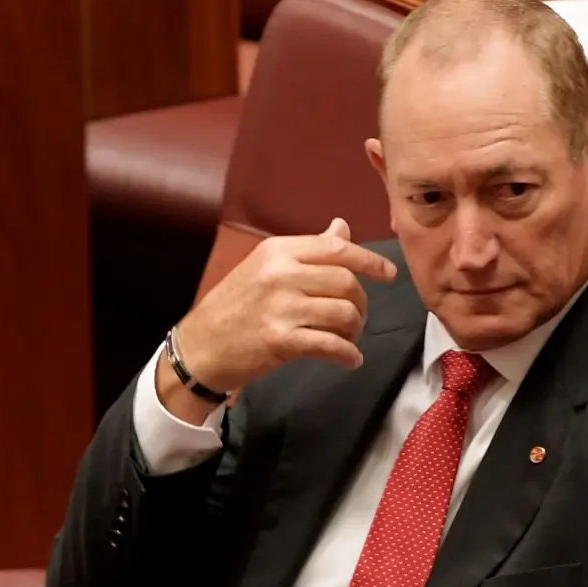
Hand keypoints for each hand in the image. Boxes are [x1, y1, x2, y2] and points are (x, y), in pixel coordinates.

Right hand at [176, 218, 397, 393]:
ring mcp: (280, 308)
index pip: (336, 248)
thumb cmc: (235, 306)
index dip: (370, 261)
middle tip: (357, 317)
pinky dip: (348, 354)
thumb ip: (308, 250)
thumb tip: (342, 227)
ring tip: (348, 338)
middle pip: (346, 282)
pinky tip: (349, 359)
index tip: (388, 274)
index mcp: (278, 251)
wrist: (199, 346)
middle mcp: (280, 274)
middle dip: (361, 303)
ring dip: (355, 330)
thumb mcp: (266, 267)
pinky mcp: (280, 340)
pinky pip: (331, 345)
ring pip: (344, 313)